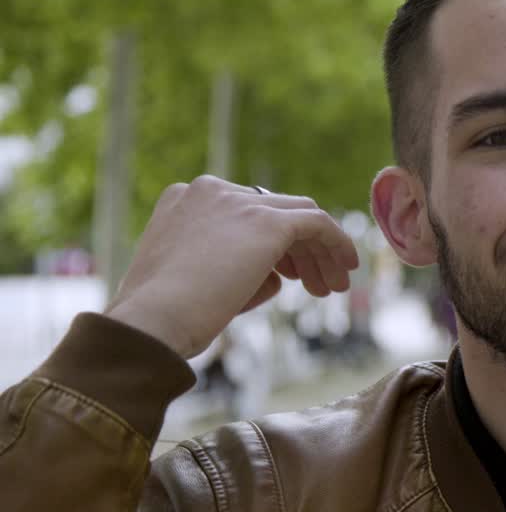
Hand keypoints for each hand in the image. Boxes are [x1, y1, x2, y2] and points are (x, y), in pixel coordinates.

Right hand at [103, 175, 360, 358]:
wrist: (152, 321)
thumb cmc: (163, 317)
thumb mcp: (192, 282)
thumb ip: (230, 268)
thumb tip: (274, 277)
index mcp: (182, 199)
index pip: (242, 211)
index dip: (269, 243)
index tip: (284, 275)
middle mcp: (209, 190)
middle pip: (272, 210)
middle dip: (298, 249)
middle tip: (315, 284)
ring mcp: (239, 202)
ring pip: (297, 215)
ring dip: (319, 252)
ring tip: (332, 287)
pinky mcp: (268, 221)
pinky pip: (317, 223)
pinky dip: (336, 242)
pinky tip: (346, 267)